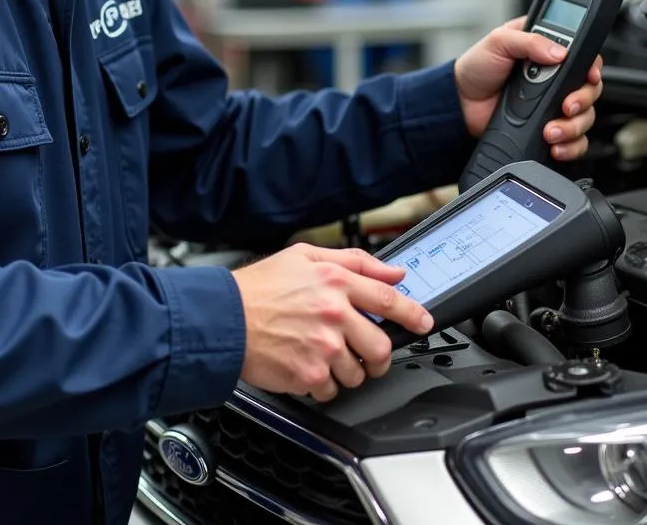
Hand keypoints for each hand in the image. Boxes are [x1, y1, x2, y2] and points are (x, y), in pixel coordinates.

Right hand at [232, 243, 433, 402]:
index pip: (388, 299)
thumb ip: (354, 260)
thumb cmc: (259, 287)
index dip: (412, 314)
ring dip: (348, 370)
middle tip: (369, 355)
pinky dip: (324, 385)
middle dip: (379, 355)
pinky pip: (333, 390)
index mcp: (336, 281)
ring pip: (359, 372)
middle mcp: (334, 313)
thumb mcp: (305, 256)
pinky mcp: (309, 374)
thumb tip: (394, 272)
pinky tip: (308, 368)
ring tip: (326, 358)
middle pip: (381, 345)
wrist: (223, 318)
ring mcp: (323, 346)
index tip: (423, 323)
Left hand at [454, 17, 602, 160]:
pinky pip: (574, 140)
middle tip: (567, 106)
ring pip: (585, 117)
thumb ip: (529, 40)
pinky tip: (556, 145)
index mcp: (548, 49)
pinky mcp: (548, 126)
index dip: (592, 67)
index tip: (589, 76)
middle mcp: (556, 76)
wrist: (460, 103)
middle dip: (583, 100)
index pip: (584, 56)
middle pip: (590, 89)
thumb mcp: (499, 41)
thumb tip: (558, 52)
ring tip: (552, 130)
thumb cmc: (477, 67)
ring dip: (574, 126)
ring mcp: (553, 104)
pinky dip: (571, 145)